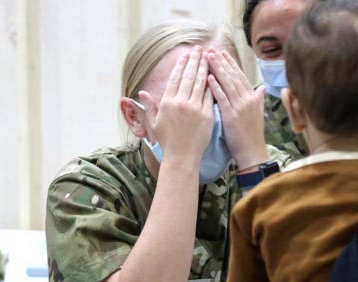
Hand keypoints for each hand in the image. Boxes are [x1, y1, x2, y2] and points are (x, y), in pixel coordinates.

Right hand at [140, 46, 213, 165]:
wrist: (182, 156)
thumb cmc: (167, 141)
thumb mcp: (154, 123)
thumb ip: (150, 106)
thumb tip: (141, 93)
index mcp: (167, 102)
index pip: (175, 78)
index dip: (181, 64)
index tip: (185, 54)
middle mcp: (180, 103)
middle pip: (188, 76)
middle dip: (194, 60)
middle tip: (199, 49)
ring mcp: (194, 108)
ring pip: (200, 83)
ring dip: (204, 68)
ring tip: (208, 57)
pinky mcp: (207, 115)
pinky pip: (210, 96)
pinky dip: (212, 84)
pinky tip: (215, 75)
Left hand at [207, 49, 268, 168]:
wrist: (253, 152)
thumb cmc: (252, 136)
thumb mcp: (258, 114)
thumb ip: (258, 100)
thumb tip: (261, 88)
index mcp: (253, 98)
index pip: (240, 76)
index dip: (230, 64)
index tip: (222, 52)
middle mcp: (248, 99)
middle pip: (233, 76)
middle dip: (222, 62)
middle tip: (211, 49)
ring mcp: (240, 107)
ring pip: (228, 84)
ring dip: (217, 69)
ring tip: (208, 57)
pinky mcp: (232, 116)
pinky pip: (223, 98)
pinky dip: (216, 87)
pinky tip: (208, 77)